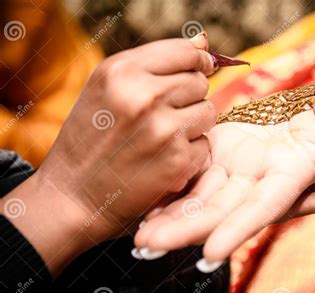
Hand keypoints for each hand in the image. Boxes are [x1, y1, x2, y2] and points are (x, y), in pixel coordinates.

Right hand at [1, 36, 215, 275]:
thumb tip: (204, 43)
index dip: (197, 61)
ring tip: (163, 137)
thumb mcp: (107, 89)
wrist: (74, 196)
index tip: (200, 68)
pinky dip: (192, 153)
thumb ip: (154, 64)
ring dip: (194, 124)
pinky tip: (165, 160)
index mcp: (122, 71)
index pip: (186, 51)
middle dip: (190, 97)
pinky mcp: (179, 162)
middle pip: (200, 82)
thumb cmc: (90, 138)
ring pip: (209, 112)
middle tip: (165, 115)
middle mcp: (145, 97)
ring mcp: (164, 131)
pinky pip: (206, 145)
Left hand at [134, 106, 314, 266]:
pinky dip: (171, 189)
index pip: (262, 210)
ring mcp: (238, 173)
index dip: (238, 231)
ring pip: (199, 198)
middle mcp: (258, 185)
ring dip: (169, 216)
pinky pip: (194, 175)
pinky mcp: (223, 156)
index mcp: (289, 180)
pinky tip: (144, 201)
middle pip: (219, 212)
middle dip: (184, 231)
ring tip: (137, 234)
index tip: (208, 255)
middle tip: (147, 247)